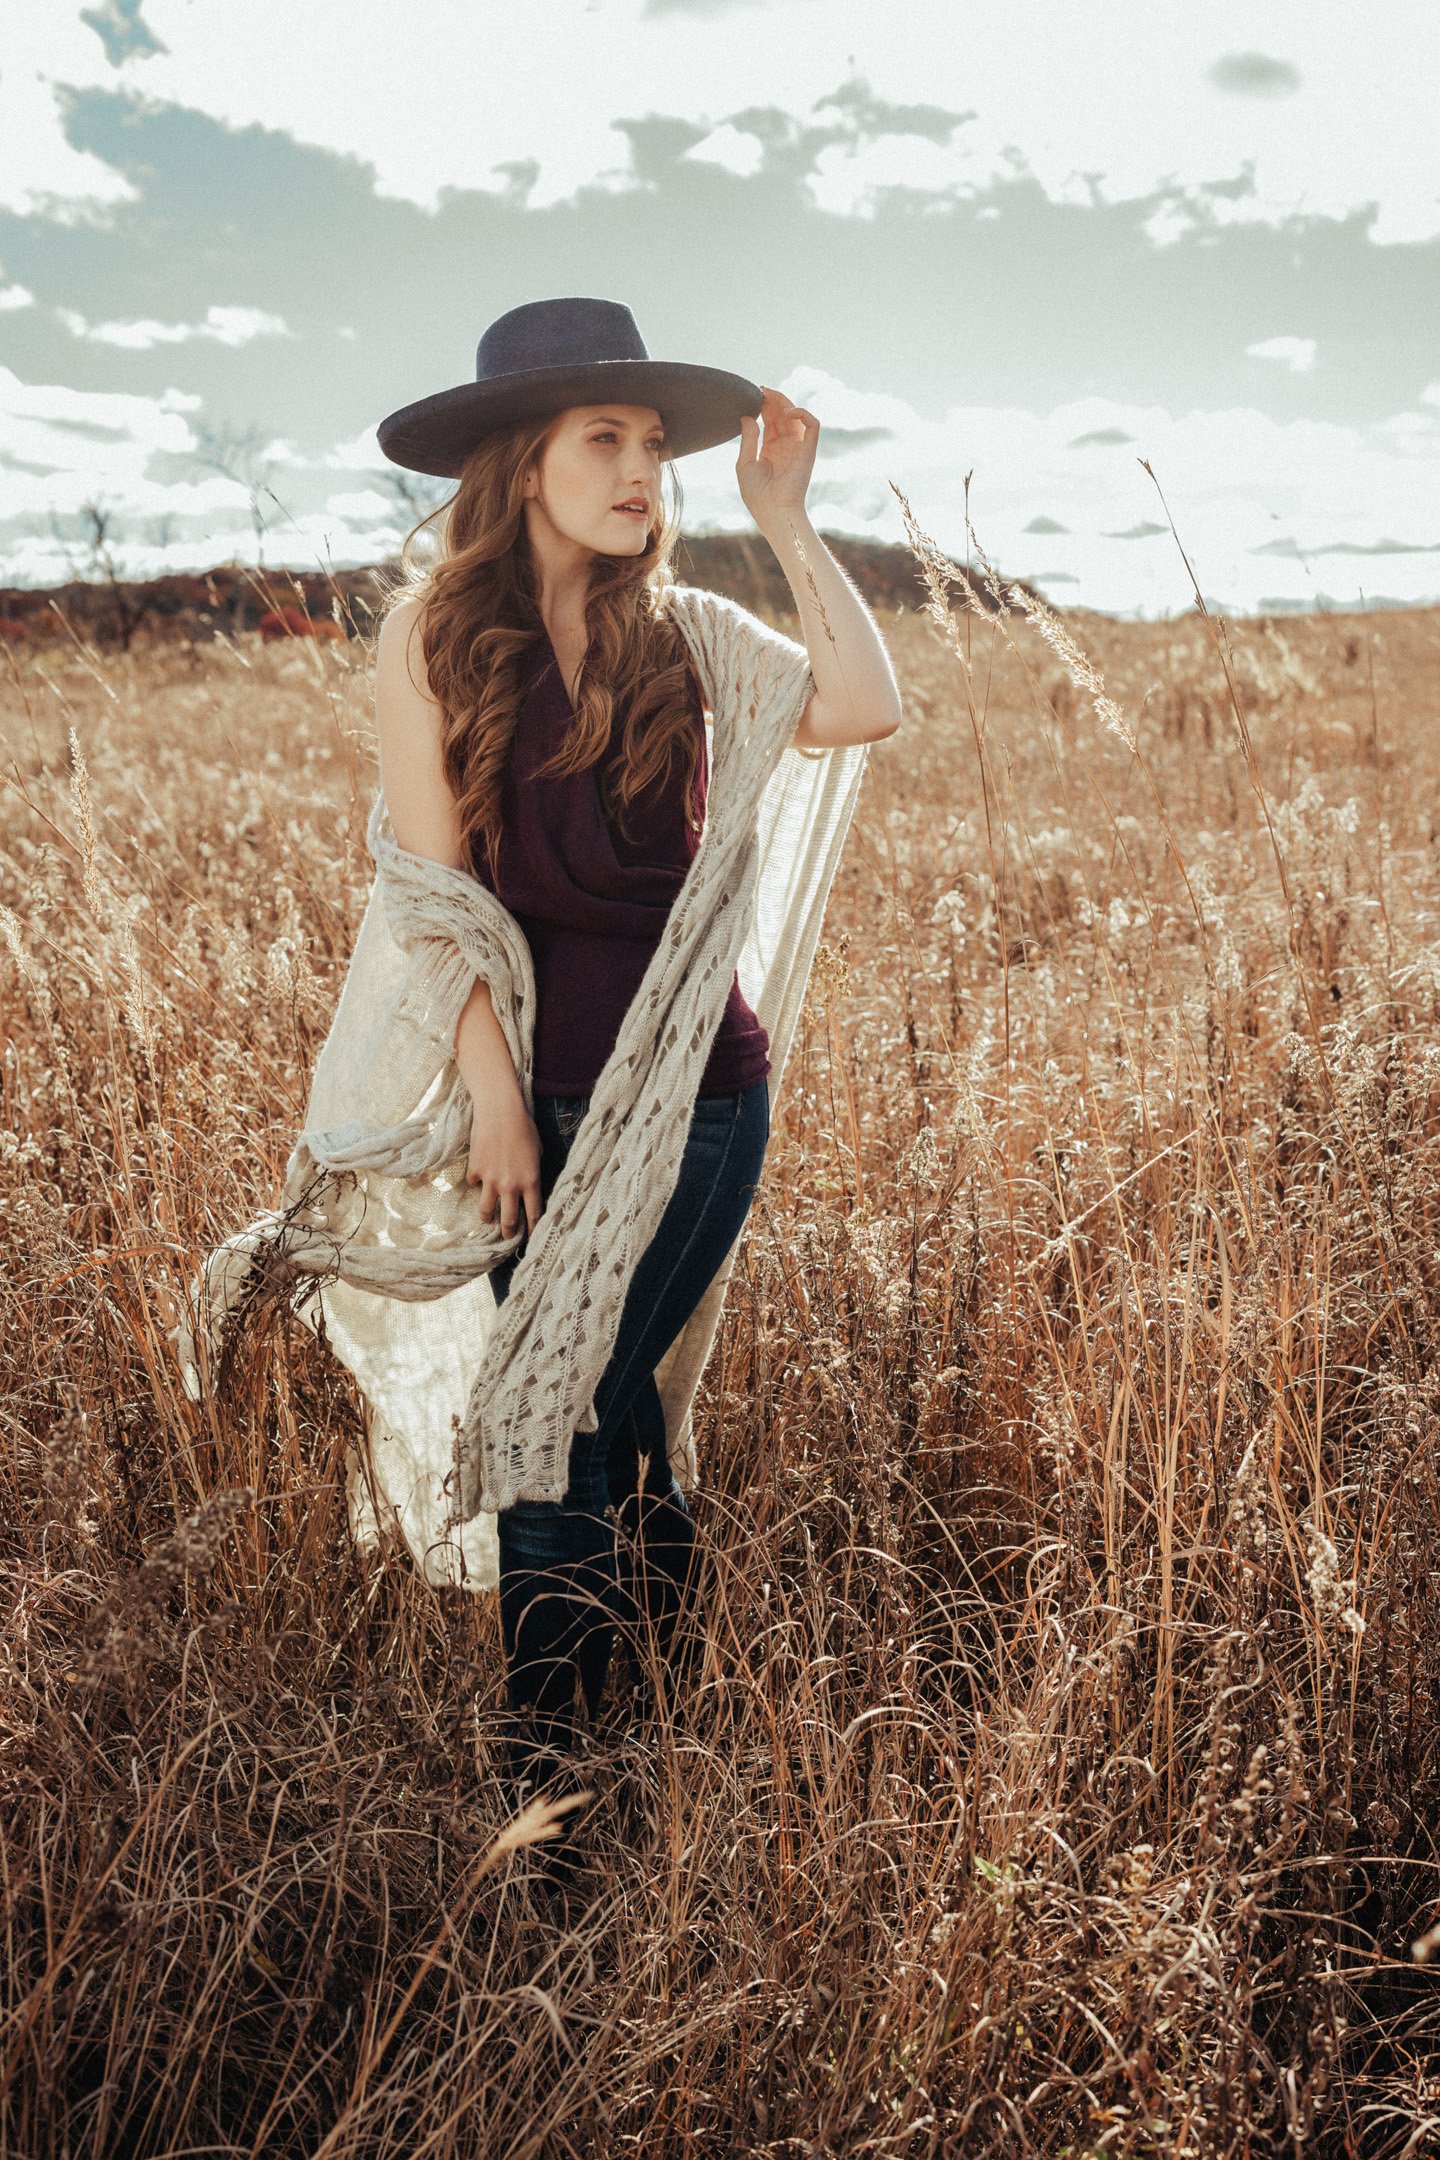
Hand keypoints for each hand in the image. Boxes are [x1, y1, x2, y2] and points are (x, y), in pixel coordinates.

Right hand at [465, 1093, 542, 1239]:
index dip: (534, 1229)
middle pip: (509, 1220)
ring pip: (486, 1211)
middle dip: (510, 1233)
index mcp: (531, 1181)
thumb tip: (529, 1184)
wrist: (500, 1111)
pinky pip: (474, 1184)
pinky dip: (476, 1183)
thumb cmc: (524, 1127)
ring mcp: (491, 1180)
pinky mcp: (475, 1170)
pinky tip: (478, 1179)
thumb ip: (533, 1171)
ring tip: (488, 1219)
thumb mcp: (537, 1152)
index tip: (532, 1238)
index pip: (534, 1214)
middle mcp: (511, 1185)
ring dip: (487, 1217)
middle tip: (509, 1236)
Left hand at [737, 384, 817, 534]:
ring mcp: (798, 447)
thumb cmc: (757, 494)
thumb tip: (747, 416)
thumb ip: (747, 438)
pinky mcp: (808, 450)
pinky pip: (813, 425)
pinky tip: (787, 414)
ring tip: (770, 395)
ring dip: (785, 402)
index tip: (754, 395)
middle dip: (773, 400)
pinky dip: (803, 414)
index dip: (764, 406)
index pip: (771, 420)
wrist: (773, 511)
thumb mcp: (745, 463)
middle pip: (783, 414)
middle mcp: (786, 446)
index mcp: (771, 449)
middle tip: (761, 390)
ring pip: (797, 416)